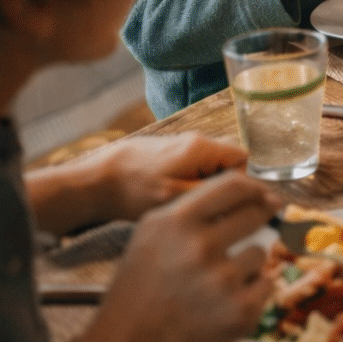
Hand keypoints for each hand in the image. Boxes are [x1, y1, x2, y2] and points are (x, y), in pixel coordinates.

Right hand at [65, 172, 279, 341]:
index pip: (233, 185)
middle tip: (264, 221)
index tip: (264, 194)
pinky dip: (252, 292)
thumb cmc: (139, 290)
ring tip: (217, 283)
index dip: (255, 187)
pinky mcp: (240, 310)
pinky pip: (266, 284)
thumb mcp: (150, 237)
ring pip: (259, 254)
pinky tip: (224, 303)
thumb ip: (190, 211)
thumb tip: (244, 194)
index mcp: (174, 224)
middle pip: (254, 214)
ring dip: (246, 265)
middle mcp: (199, 247)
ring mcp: (222, 280)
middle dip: (262, 217)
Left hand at [93, 134, 247, 221]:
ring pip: (211, 164)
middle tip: (200, 202)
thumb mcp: (176, 197)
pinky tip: (168, 194)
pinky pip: (195, 164)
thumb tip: (249, 194)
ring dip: (203, 183)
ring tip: (181, 199)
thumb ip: (216, 191)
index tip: (218, 200)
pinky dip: (189, 180)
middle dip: (221, 183)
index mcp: (202, 147)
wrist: (93, 180)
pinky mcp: (169, 151)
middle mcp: (195, 140)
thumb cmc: (132, 190)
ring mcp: (181, 144)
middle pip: (229, 160)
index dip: (238, 182)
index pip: (243, 158)